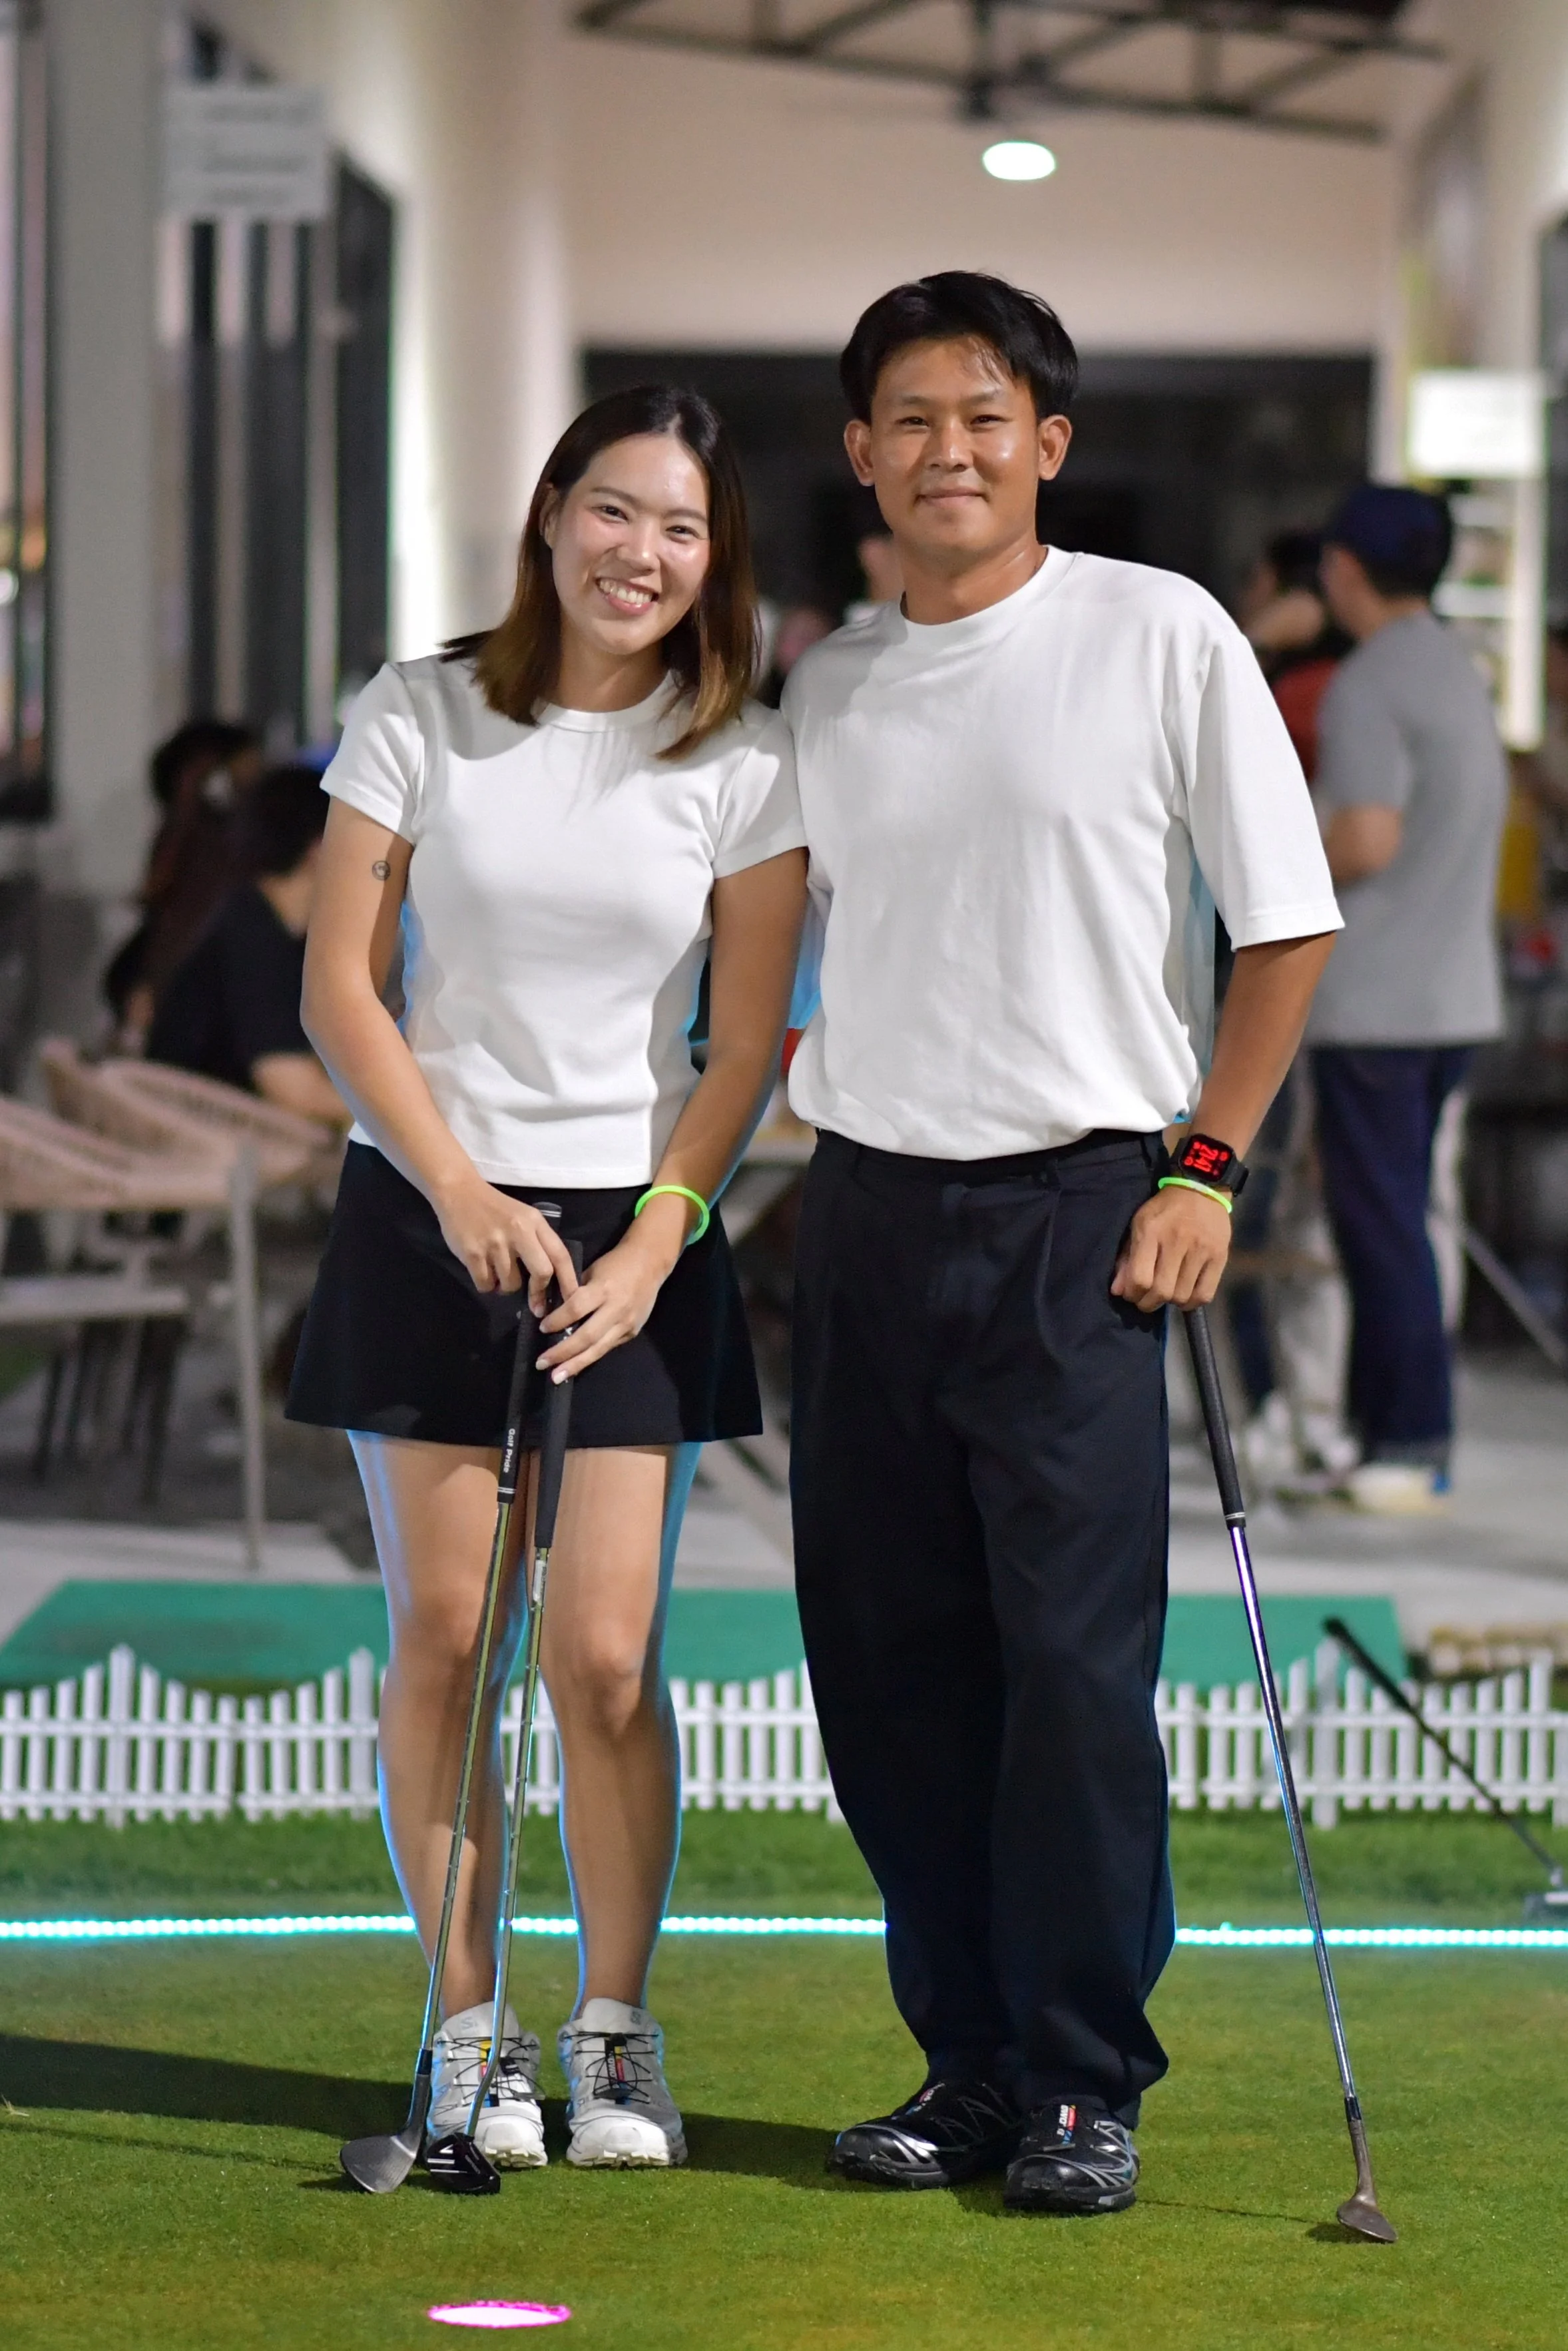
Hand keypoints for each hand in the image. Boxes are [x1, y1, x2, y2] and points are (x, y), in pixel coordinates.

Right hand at [432, 1173, 578, 1312]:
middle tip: (534, 1302)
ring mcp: (495, 1243)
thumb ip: (537, 1241)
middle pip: (542, 1273)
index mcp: (534, 1222)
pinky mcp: (472, 1253)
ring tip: (498, 1273)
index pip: (560, 1255)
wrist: (458, 1191)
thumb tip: (548, 1280)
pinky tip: (484, 1271)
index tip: (572, 1300)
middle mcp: (518, 1232)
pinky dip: (487, 1285)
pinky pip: (486, 1284)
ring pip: (511, 1284)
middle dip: (539, 1291)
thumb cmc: (494, 1207)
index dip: (569, 1281)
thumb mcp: (523, 1216)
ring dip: (505, 1286)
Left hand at [536, 1221, 678, 1381]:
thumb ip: (577, 1293)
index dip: (557, 1320)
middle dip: (563, 1352)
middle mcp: (616, 1309)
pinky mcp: (633, 1332)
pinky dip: (591, 1356)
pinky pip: (608, 1347)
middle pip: (587, 1336)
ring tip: (557, 1377)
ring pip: (598, 1349)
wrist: (650, 1262)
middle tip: (542, 1363)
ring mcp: (627, 1323)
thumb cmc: (616, 1263)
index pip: (576, 1309)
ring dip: (576, 1364)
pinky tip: (576, 1366)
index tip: (542, 1328)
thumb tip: (555, 1313)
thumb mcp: (592, 1271)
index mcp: (603, 1289)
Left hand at [1111, 1186, 1231, 1311]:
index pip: (1140, 1278)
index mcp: (1151, 1232)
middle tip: (1147, 1300)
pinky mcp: (1220, 1257)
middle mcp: (1176, 1242)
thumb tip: (1119, 1291)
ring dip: (1170, 1302)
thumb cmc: (1164, 1209)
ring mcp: (1201, 1250)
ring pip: (1182, 1296)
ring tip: (1167, 1294)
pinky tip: (1185, 1295)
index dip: (1133, 1294)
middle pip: (1162, 1291)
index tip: (1132, 1294)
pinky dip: (1192, 1302)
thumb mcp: (1139, 1225)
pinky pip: (1205, 1294)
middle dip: (1149, 1303)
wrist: (1201, 1189)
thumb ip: (1127, 1258)